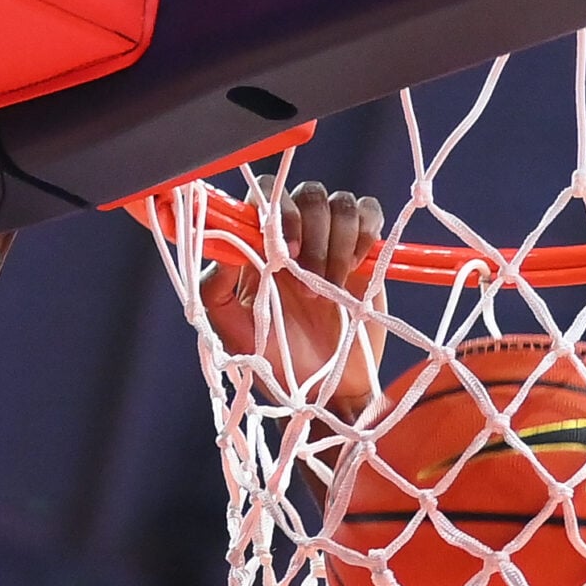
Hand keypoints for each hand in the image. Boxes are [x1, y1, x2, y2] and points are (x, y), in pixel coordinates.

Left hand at [202, 179, 386, 416]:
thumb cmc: (274, 362)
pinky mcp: (362, 253)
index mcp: (258, 247)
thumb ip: (216, 289)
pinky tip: (353, 268)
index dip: (275, 211)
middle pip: (306, 194)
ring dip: (336, 243)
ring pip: (339, 204)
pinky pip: (369, 213)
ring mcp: (330, 242)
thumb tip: (224, 246)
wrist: (325, 390)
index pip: (263, 195)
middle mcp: (294, 236)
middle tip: (307, 276)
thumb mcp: (232, 331)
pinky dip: (364, 233)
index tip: (282, 252)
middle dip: (310, 232)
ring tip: (329, 286)